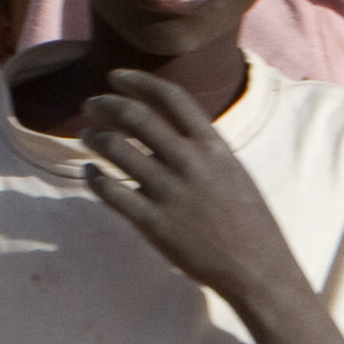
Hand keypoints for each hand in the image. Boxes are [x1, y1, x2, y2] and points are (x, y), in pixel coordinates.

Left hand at [77, 70, 293, 310]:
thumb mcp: (231, 170)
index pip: (170, 97)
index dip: (139, 81)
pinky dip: (94, 177)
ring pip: (117, 150)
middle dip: (107, 104)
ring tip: (87, 134)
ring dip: (95, 137)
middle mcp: (190, 162)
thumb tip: (168, 127)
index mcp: (212, 146)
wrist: (256, 266)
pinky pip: (111, 192)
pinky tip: (90, 172)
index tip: (116, 77)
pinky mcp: (153, 223)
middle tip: (92, 103)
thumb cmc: (246, 219)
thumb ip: (202, 147)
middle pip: (136, 116)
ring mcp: (170, 192)